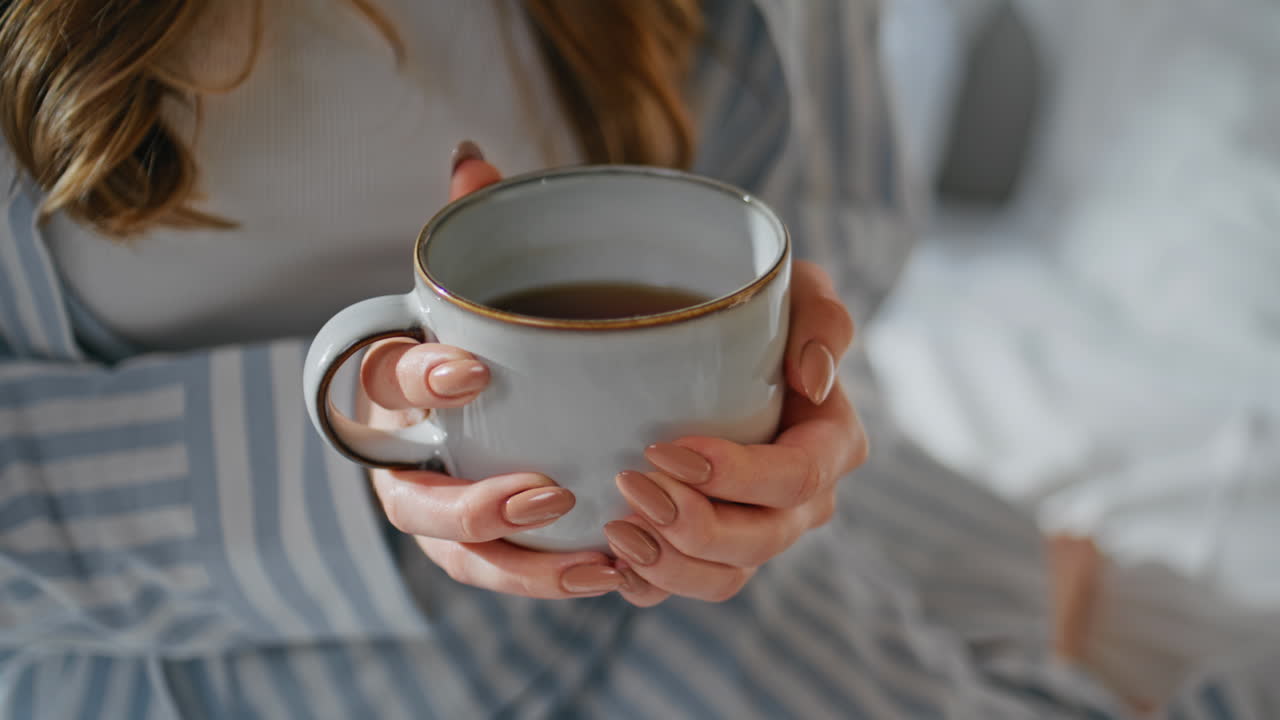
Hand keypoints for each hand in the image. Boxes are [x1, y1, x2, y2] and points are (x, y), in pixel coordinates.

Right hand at [359, 143, 622, 598]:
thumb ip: (478, 225)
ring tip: (593, 558)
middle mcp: (406, 456)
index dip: (421, 379)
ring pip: (456, 555)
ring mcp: (439, 508)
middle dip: (470, 507)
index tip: (473, 370)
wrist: (498, 387)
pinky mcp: (480, 545)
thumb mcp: (486, 274)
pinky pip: (502, 576)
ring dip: (519, 564)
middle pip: (408, 500)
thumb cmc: (490, 331)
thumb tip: (472, 161)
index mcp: (398, 384)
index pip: (386, 380)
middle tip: (544, 493)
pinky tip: (608, 572)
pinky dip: (549, 580)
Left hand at [605, 261, 866, 605]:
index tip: (667, 447)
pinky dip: (647, 585)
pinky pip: (685, 589)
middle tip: (630, 485)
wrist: (717, 343)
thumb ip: (824, 321)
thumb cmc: (766, 313)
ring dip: (669, 565)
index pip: (797, 478)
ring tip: (614, 528)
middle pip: (760, 541)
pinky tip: (607, 560)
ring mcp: (757, 533)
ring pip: (725, 578)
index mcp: (831, 445)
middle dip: (694, 525)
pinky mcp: (712, 552)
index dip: (736, 475)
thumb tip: (812, 381)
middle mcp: (802, 502)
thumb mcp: (803, 293)